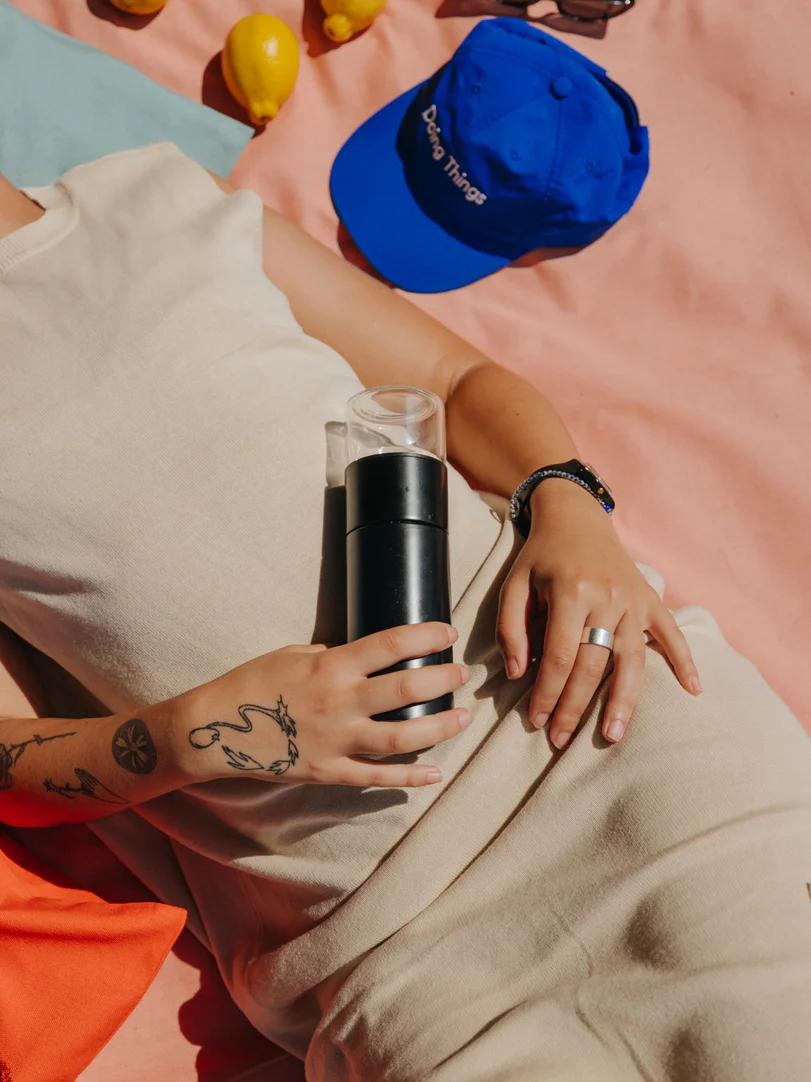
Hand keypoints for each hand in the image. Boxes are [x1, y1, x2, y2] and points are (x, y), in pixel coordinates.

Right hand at [181, 623, 469, 787]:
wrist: (215, 728)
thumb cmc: (252, 682)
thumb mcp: (294, 653)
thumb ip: (334, 656)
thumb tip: (369, 657)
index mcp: (331, 666)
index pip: (391, 645)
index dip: (426, 636)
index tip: (449, 632)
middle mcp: (340, 702)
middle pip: (406, 690)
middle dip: (443, 680)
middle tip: (462, 673)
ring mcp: (336, 741)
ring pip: (402, 738)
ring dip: (439, 728)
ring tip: (463, 718)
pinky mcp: (329, 772)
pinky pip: (377, 778)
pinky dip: (410, 778)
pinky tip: (435, 774)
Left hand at [496, 481, 701, 748]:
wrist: (575, 516)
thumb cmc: (541, 556)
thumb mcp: (514, 584)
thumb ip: (510, 628)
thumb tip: (517, 673)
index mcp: (571, 592)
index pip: (558, 656)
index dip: (546, 692)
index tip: (535, 720)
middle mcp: (607, 597)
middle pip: (592, 665)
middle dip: (574, 707)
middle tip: (560, 740)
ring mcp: (634, 600)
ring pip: (631, 659)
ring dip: (623, 701)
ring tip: (613, 735)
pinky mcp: (651, 599)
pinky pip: (671, 633)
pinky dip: (685, 660)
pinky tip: (694, 690)